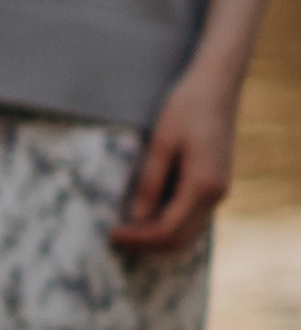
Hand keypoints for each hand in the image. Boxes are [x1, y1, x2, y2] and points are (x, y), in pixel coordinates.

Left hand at [112, 58, 239, 257]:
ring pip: (187, 232)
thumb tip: (137, 218)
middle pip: (180, 239)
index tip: (110, 234)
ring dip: (157, 237)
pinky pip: (191, 217)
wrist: (217, 85)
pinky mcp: (214, 185)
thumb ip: (150, 182)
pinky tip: (144, 216)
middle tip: (114, 239)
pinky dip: (168, 224)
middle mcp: (216, 195)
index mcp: (203, 185)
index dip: (138, 238)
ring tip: (126, 231)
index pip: (168, 230)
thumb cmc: (187, 106)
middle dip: (146, 245)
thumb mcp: (161, 142)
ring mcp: (218, 191)